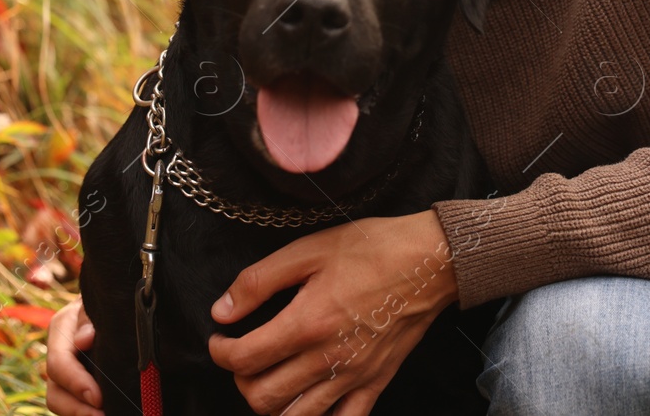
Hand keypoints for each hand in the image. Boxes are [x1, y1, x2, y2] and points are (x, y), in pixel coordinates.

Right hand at [43, 298, 105, 415]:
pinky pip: (74, 404)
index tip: (98, 398)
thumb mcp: (97, 302)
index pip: (59, 364)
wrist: (115, 301)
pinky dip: (84, 411)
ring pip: (60, 402)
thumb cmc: (107, 298)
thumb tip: (84, 340)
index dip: (76, 383)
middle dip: (77, 408)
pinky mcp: (76, 384)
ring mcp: (65, 372)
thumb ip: (88, 318)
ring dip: (80, 414)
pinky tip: (104, 412)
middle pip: (55, 392)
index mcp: (60, 329)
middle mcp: (58, 353)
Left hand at [207, 209, 459, 414]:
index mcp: (307, 323)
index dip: (220, 352)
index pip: (244, 359)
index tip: (219, 339)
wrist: (429, 261)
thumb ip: (259, 281)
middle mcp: (328, 358)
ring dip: (272, 405)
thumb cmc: (371, 248)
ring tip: (270, 379)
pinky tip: (308, 403)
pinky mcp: (375, 383)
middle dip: (241, 381)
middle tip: (244, 357)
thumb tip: (222, 311)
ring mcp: (354, 376)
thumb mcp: (309, 250)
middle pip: (263, 398)